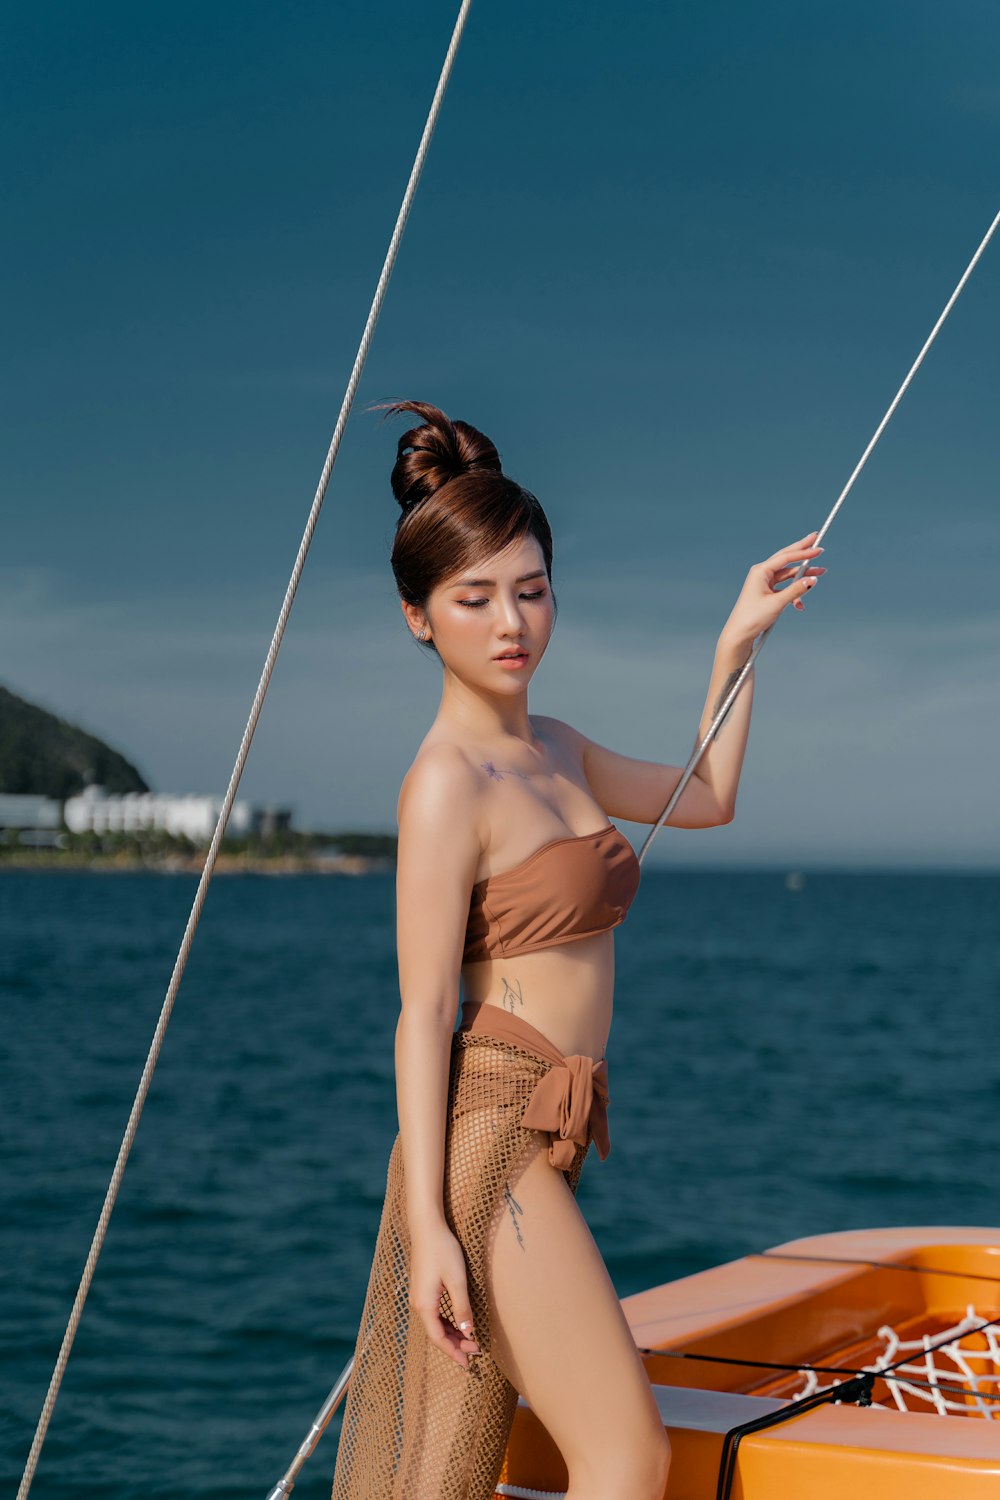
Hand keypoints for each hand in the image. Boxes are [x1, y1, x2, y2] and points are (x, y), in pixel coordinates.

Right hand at [409, 1222, 481, 1369]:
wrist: (427, 1226)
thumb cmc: (443, 1251)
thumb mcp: (457, 1281)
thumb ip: (462, 1309)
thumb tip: (468, 1334)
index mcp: (425, 1305)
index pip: (438, 1339)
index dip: (454, 1353)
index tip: (469, 1363)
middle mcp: (418, 1304)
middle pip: (436, 1333)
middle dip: (455, 1345)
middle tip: (475, 1353)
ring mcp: (418, 1295)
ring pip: (435, 1323)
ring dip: (451, 1334)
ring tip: (469, 1341)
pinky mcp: (422, 1288)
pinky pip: (434, 1313)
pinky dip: (446, 1322)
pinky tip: (458, 1323)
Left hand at [722, 530, 826, 643]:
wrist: (740, 634)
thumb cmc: (753, 617)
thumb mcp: (778, 603)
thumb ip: (796, 590)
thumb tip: (813, 580)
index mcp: (760, 571)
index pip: (786, 557)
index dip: (804, 552)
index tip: (819, 549)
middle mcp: (761, 574)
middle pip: (786, 559)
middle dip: (802, 552)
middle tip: (816, 540)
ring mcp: (764, 583)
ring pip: (788, 575)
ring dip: (803, 576)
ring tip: (820, 573)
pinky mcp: (767, 592)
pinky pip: (784, 588)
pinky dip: (794, 594)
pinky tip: (800, 604)